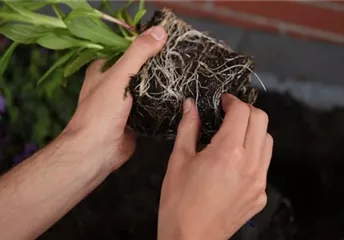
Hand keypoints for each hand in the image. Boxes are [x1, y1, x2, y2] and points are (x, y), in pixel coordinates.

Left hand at [63, 26, 167, 172]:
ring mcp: (125, 102)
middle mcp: (113, 84)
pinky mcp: (136, 117)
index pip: (126, 50)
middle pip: (139, 68)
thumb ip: (138, 53)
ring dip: (161, 84)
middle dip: (156, 64)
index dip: (144, 43)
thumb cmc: (101, 111)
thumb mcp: (120, 76)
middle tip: (179, 56)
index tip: (166, 39)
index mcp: (104, 69)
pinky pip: (152, 105)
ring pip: (146, 87)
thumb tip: (160, 31)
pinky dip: (162, 101)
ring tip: (183, 73)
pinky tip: (178, 95)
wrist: (98, 150)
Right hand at [158, 94, 272, 239]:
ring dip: (253, 131)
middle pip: (261, 121)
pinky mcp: (260, 195)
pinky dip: (254, 154)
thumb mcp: (178, 160)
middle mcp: (250, 163)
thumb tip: (190, 105)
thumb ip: (188, 128)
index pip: (242, 112)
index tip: (223, 102)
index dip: (232, 101)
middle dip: (246, 111)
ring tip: (234, 135)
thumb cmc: (179, 201)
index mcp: (228, 151)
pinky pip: (264, 165)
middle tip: (229, 114)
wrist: (190, 239)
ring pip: (268, 141)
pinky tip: (235, 162)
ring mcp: (259, 181)